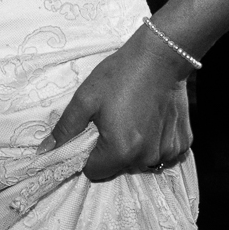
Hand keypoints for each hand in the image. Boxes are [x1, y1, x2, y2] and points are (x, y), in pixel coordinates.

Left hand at [41, 26, 193, 181]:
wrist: (160, 57)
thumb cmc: (119, 75)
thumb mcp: (85, 99)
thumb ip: (65, 128)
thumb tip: (46, 151)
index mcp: (121, 150)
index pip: (94, 172)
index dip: (86, 155)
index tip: (90, 134)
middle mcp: (147, 158)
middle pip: (118, 168)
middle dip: (110, 151)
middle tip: (112, 120)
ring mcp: (168, 152)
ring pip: (140, 162)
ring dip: (134, 147)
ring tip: (133, 117)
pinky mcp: (183, 142)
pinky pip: (162, 153)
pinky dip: (154, 142)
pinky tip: (151, 119)